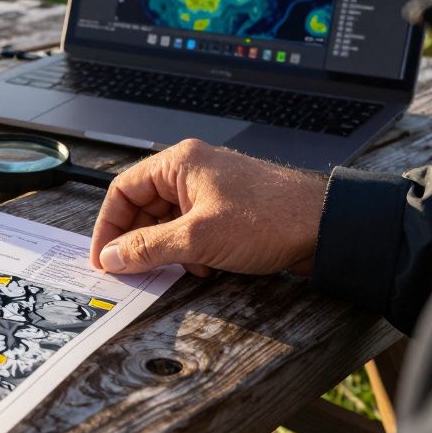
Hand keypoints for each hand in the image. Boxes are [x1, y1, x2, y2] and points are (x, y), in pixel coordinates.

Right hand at [90, 139, 327, 277]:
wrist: (327, 226)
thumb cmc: (269, 219)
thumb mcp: (198, 239)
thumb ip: (148, 248)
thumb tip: (112, 257)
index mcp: (178, 163)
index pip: (123, 190)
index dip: (109, 226)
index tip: (104, 257)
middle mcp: (192, 169)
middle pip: (144, 206)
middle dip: (139, 240)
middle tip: (133, 270)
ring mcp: (211, 187)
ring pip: (168, 220)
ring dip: (167, 248)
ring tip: (179, 268)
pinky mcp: (228, 207)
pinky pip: (191, 227)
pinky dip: (189, 249)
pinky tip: (205, 266)